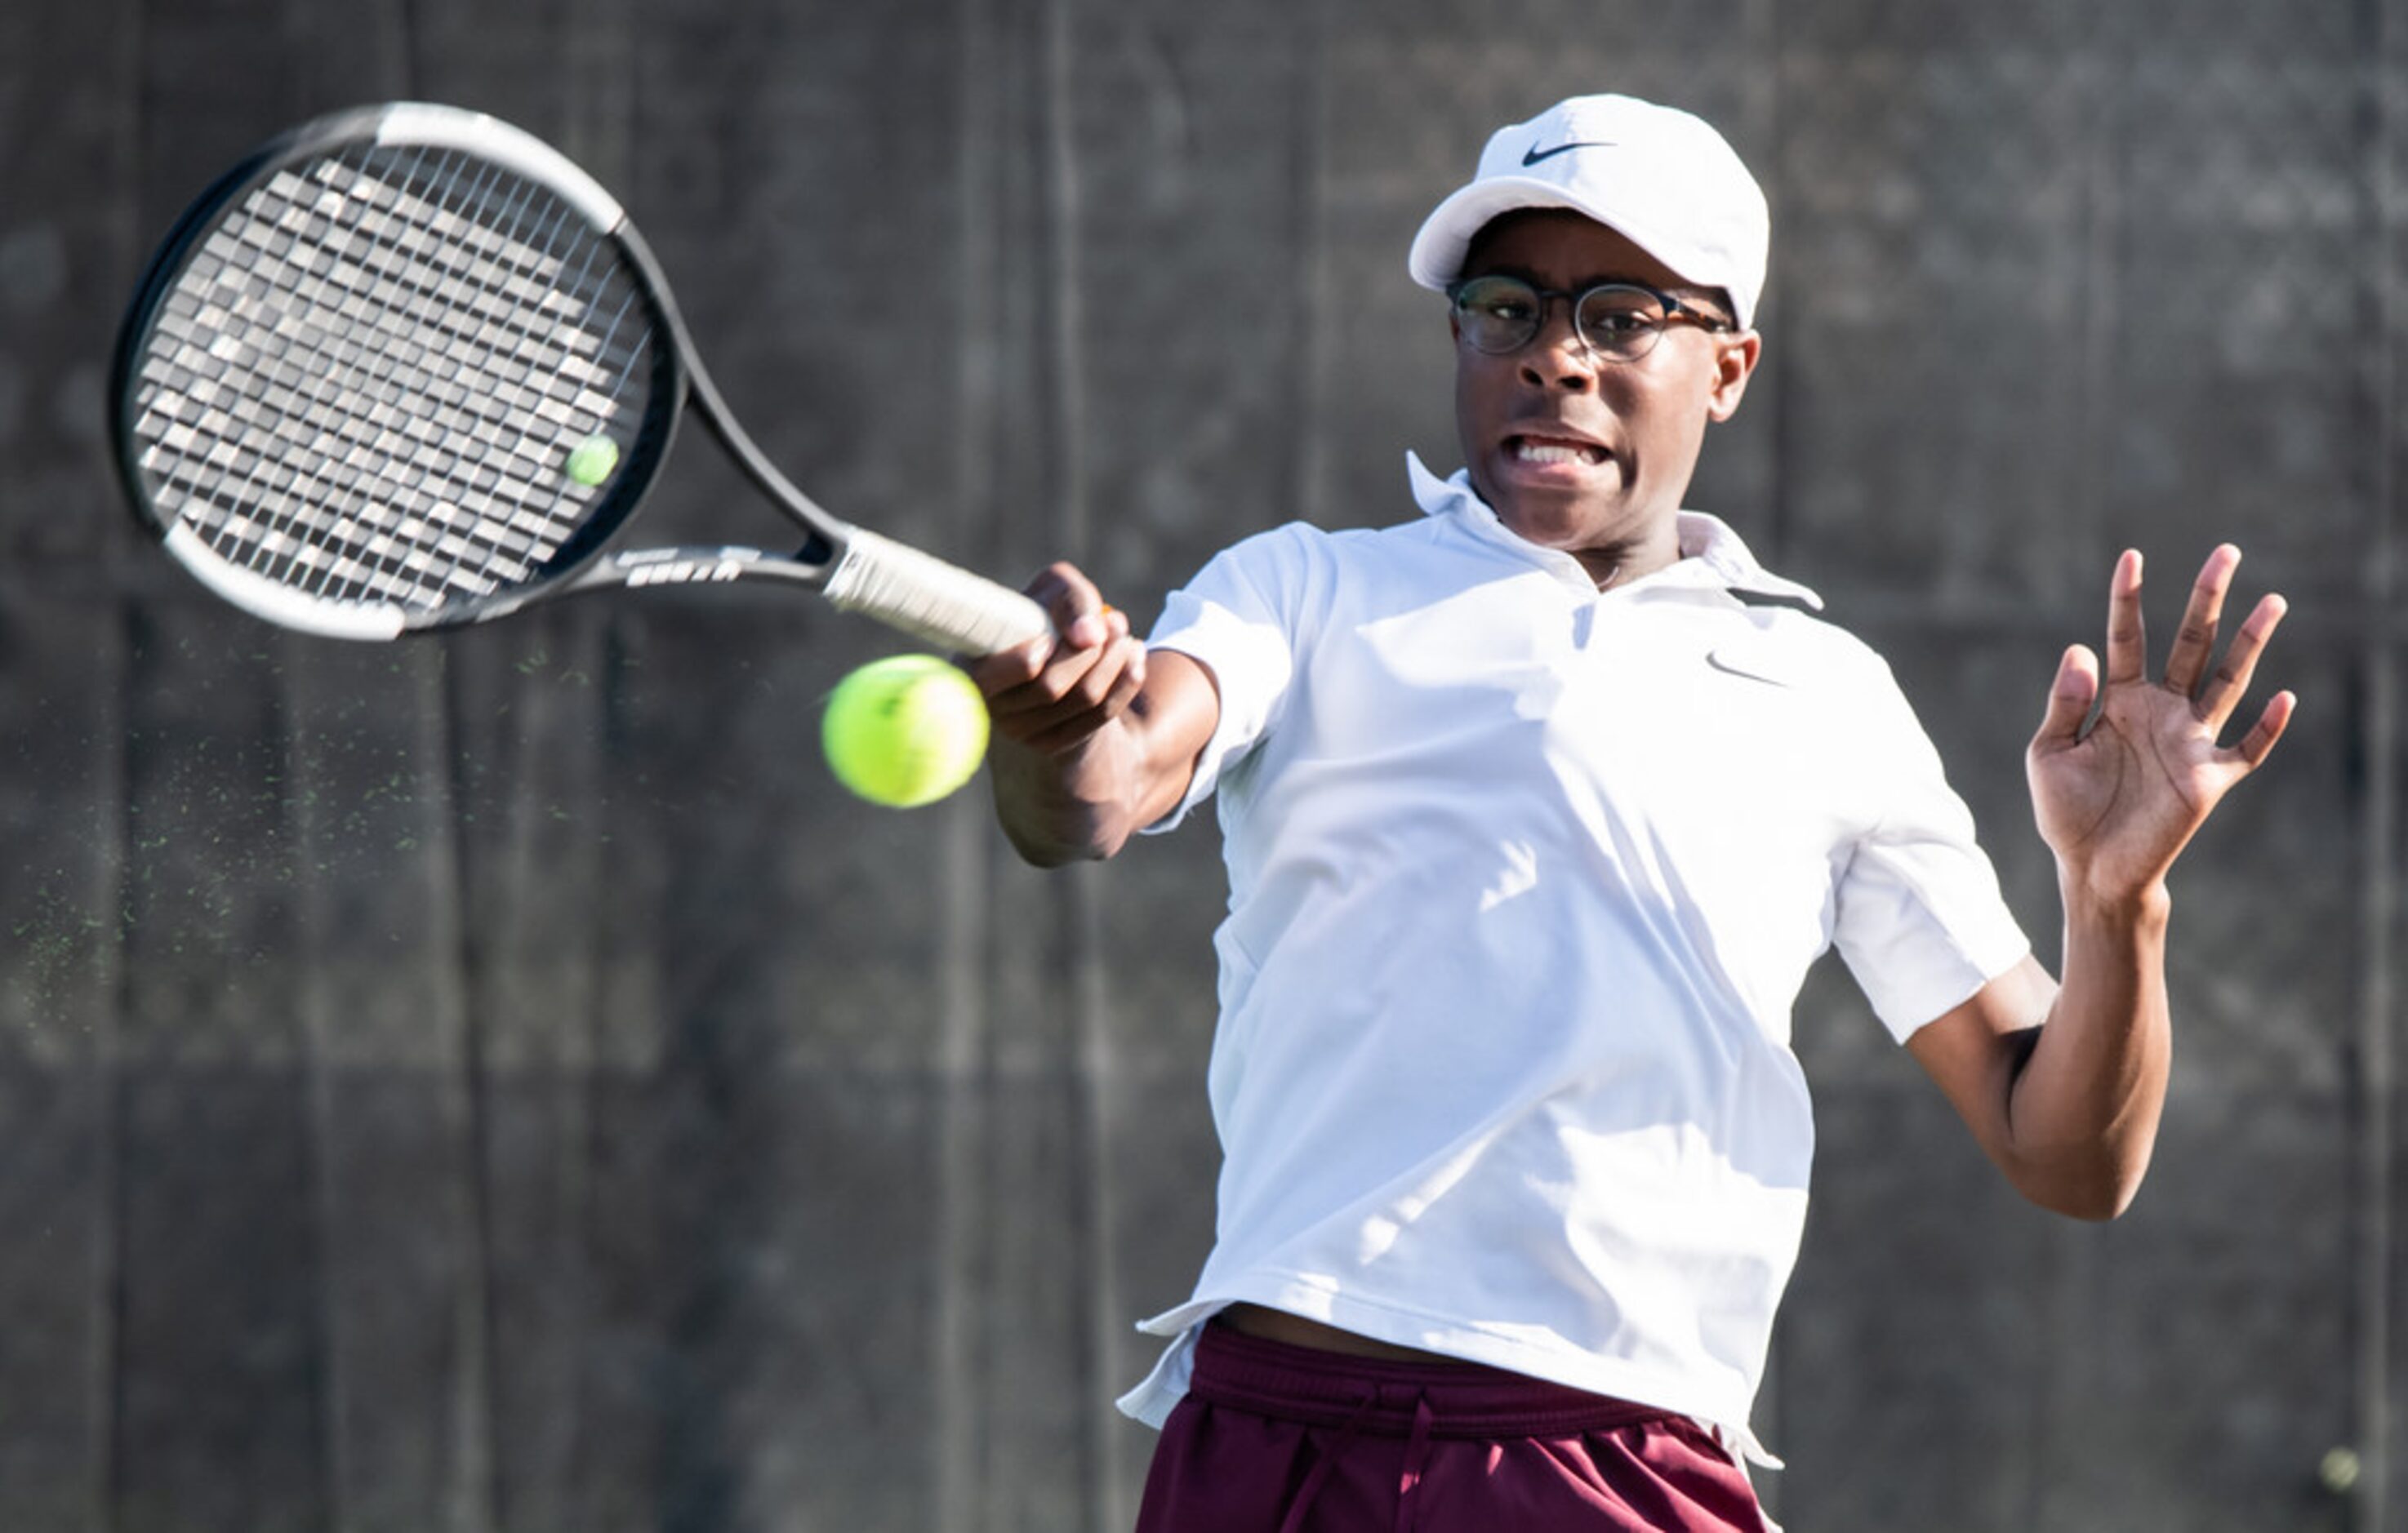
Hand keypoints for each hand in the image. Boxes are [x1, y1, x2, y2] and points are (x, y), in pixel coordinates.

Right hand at [960, 561, 1147, 754]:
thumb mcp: (1055, 590)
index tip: (1051, 638)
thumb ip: (1070, 599)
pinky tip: (1135, 656)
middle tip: (1114, 621)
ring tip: (1124, 634)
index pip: (990, 677)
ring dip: (1115, 661)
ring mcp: (1024, 731)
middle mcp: (992, 707)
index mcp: (973, 667)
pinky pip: (1102, 716)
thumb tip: (1090, 635)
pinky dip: (1126, 682)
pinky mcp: (1056, 744)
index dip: (1024, 659)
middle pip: (1050, 687)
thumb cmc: (1047, 614)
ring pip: (1083, 699)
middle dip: (1091, 651)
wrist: (1059, 654)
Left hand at [2027, 545, 2293, 905]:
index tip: (2132, 556)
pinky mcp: (2208, 780)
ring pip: (2227, 682)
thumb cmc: (2067, 810)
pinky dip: (2267, 727)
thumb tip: (2079, 649)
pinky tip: (2285, 698)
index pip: (2127, 638)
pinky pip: (2247, 750)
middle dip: (2208, 600)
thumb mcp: (2049, 754)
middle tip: (2227, 552)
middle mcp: (2161, 711)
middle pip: (2191, 644)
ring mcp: (2189, 742)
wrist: (2092, 868)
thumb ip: (2064, 704)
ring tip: (2273, 601)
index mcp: (2119, 700)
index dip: (2128, 598)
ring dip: (2250, 644)